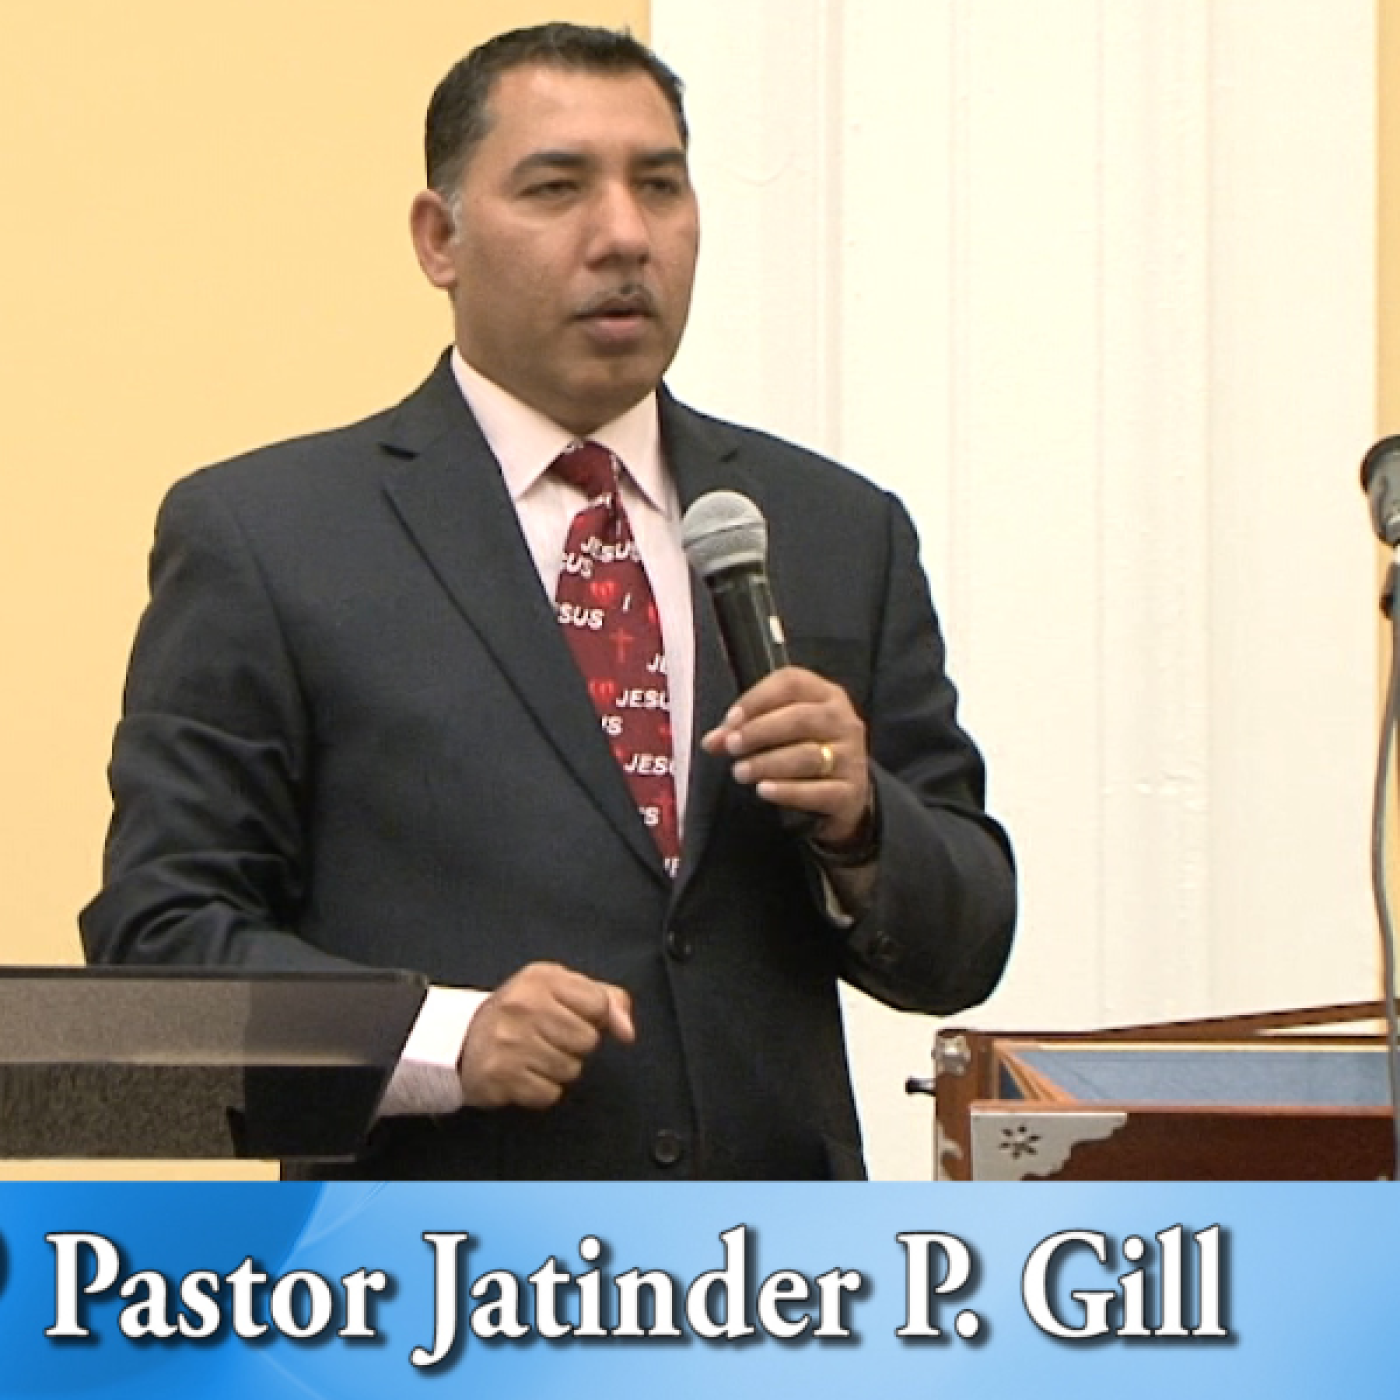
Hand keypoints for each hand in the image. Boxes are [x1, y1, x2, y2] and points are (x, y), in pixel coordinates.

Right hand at [458, 961, 634, 1109]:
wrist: (460, 1040)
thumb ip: (606, 999)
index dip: (594, 1017)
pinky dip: (541, 1090)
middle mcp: (523, 1006)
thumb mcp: (561, 989)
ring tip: (534, 1055)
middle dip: (575, 1044)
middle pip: (588, 1040)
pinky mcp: (501, 1076)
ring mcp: (510, 1041)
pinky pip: (550, 1094)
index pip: (599, 1004)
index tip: (572, 1016)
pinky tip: (524, 1073)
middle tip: (548, 1037)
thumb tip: (627, 1032)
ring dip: (558, 1068)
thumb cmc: (521, 1013)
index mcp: (542, 977)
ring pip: (571, 1070)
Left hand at [700, 666, 871, 846]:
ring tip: (740, 772)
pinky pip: (819, 791)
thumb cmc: (805, 748)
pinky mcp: (851, 791)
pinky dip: (789, 792)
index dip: (757, 698)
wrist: (846, 792)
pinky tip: (765, 791)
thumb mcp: (779, 730)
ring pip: (807, 755)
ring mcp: (851, 756)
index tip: (730, 719)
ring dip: (768, 763)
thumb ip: (744, 730)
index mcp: (824, 694)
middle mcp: (842, 720)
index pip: (792, 682)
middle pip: (800, 718)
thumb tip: (712, 741)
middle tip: (732, 746)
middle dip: (760, 731)